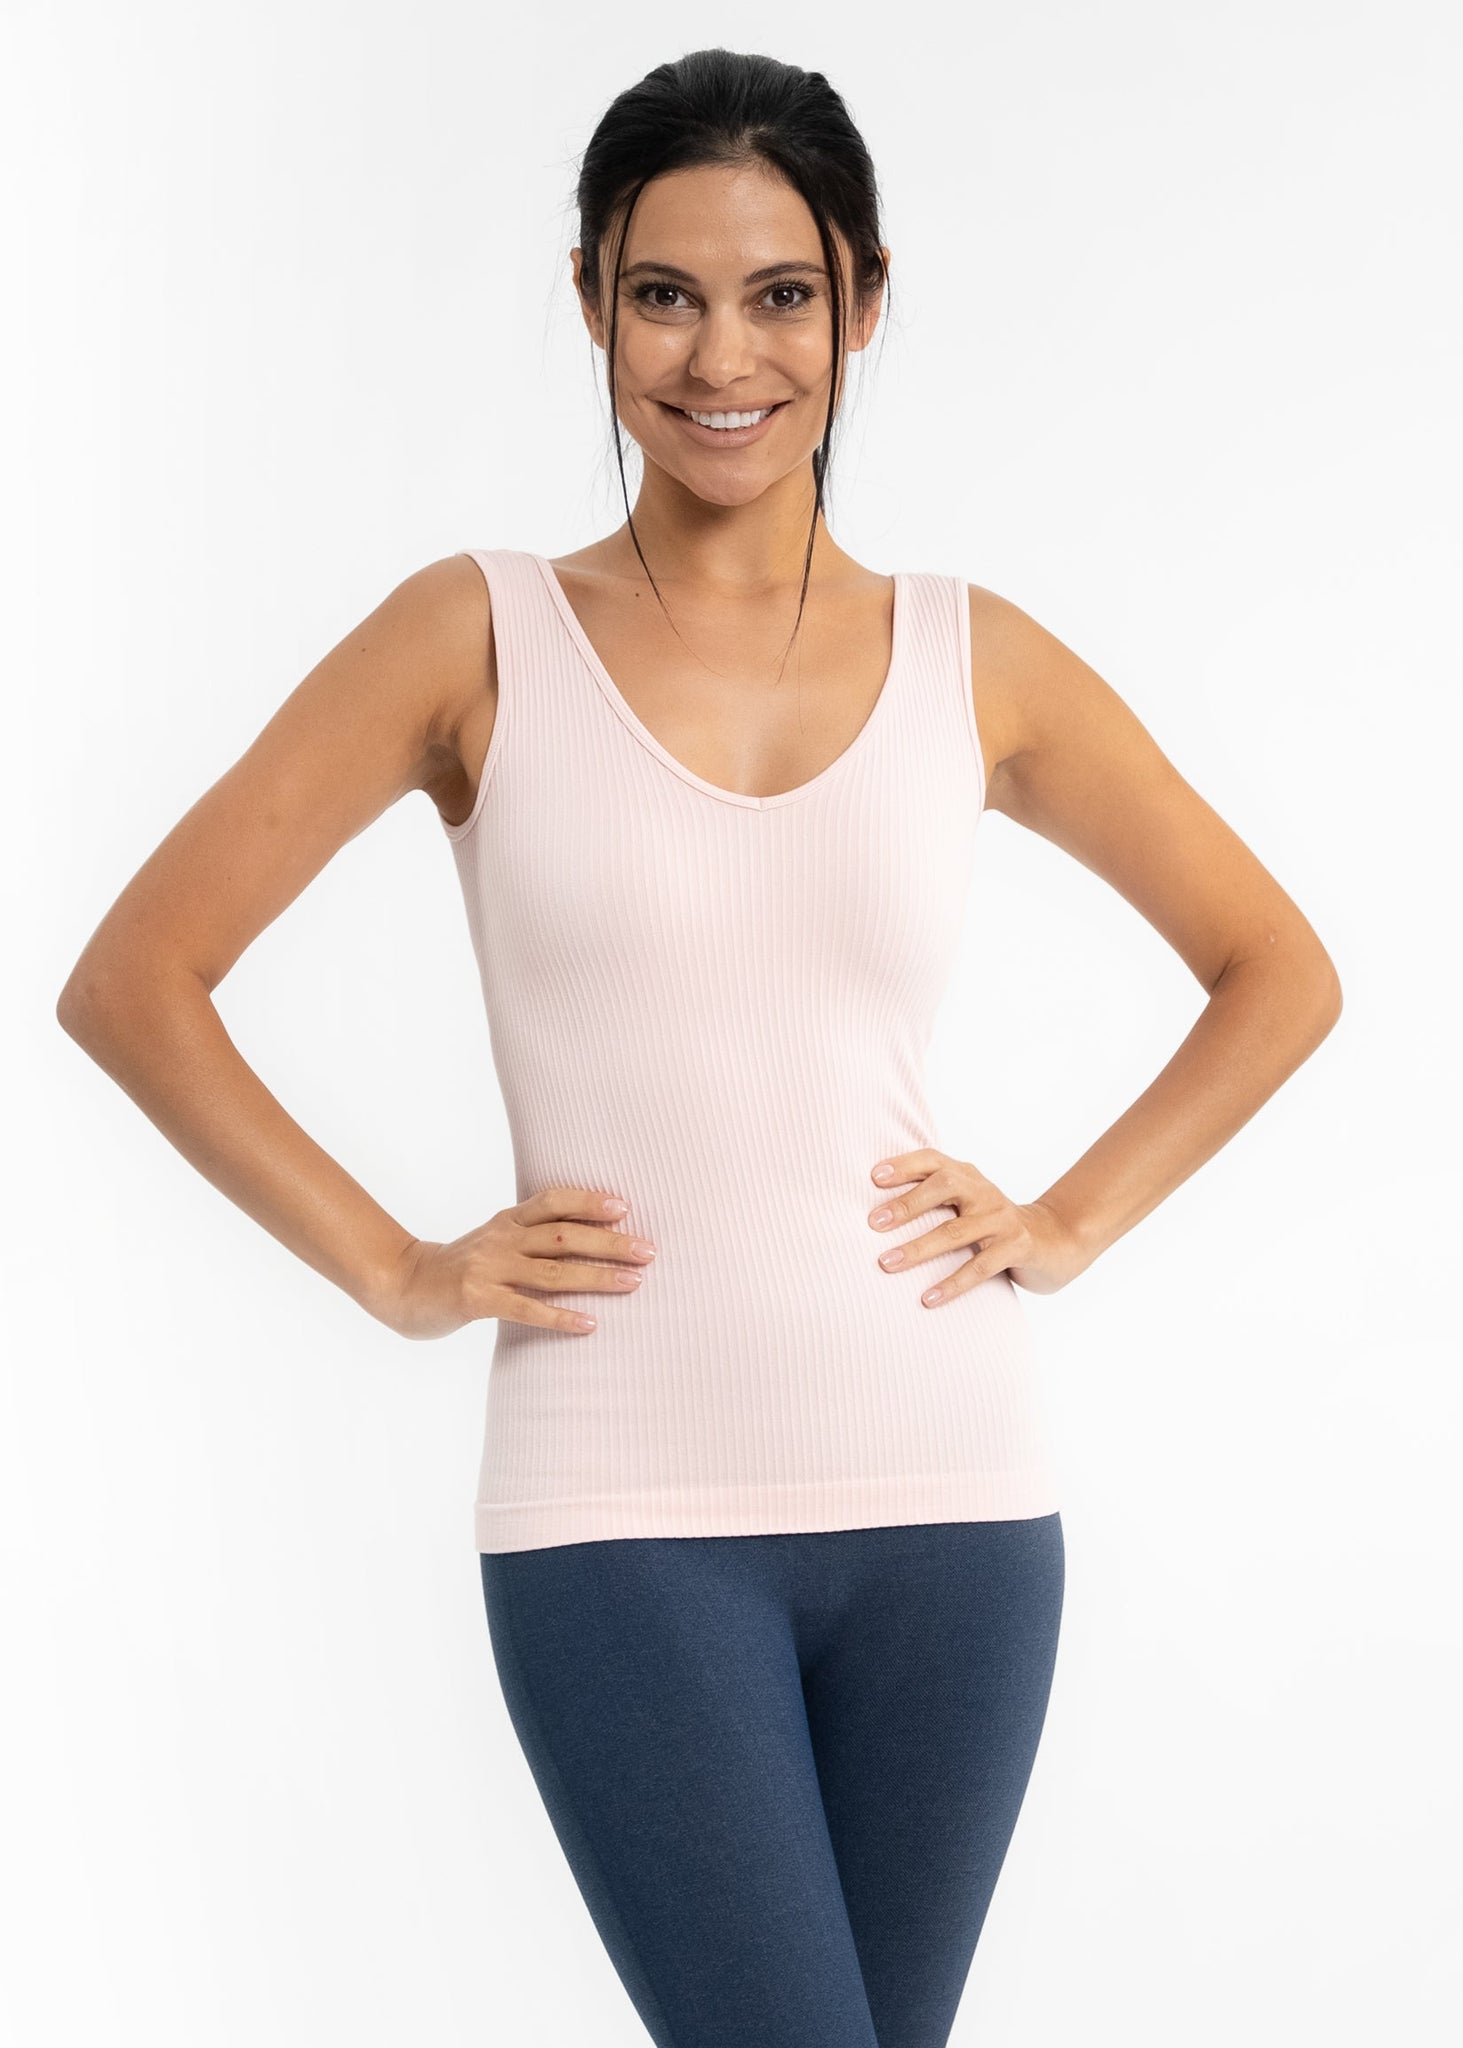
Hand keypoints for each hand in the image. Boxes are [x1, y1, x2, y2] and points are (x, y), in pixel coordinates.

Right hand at [371, 1187, 655, 1338]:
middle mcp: (501, 1239)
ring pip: (553, 1271)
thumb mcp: (492, 1241)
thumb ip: (529, 1238)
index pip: (554, 1201)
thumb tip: (583, 1242)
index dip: (589, 1202)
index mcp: (507, 1221)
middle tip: (648, 1251)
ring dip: (597, 1277)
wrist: (400, 1285)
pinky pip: (526, 1309)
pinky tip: (588, 1324)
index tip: (624, 1207)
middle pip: (565, 1235)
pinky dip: (560, 1317)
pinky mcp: (476, 1298)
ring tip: (633, 1283)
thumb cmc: (456, 1268)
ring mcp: (488, 1267)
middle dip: (610, 1243)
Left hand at [867, 1149, 1088, 1299]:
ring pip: (956, 1232)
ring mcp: (1002, 1219)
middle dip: (907, 1204)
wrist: (1056, 1239)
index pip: (933, 1161)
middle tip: (873, 1223)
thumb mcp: (968, 1204)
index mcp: (968, 1177)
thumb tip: (875, 1214)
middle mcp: (984, 1192)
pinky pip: (980, 1267)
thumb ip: (933, 1200)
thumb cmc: (994, 1224)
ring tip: (887, 1263)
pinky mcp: (1017, 1247)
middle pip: (944, 1187)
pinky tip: (928, 1298)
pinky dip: (952, 1283)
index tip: (873, 1177)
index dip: (904, 1165)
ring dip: (919, 1249)